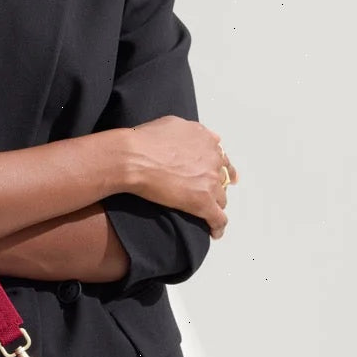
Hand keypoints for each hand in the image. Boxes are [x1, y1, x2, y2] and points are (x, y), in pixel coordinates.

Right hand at [118, 117, 239, 238]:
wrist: (133, 158)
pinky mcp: (202, 201)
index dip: (219, 168)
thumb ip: (194, 131)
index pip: (220, 157)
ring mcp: (209, 181)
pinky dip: (218, 226)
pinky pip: (218, 218)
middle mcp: (212, 159)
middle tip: (209, 195)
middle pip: (223, 178)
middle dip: (217, 186)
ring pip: (221, 198)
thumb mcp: (172, 123)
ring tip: (206, 213)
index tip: (219, 176)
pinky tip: (214, 233)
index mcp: (206, 140)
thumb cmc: (144, 140)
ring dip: (214, 204)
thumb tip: (207, 136)